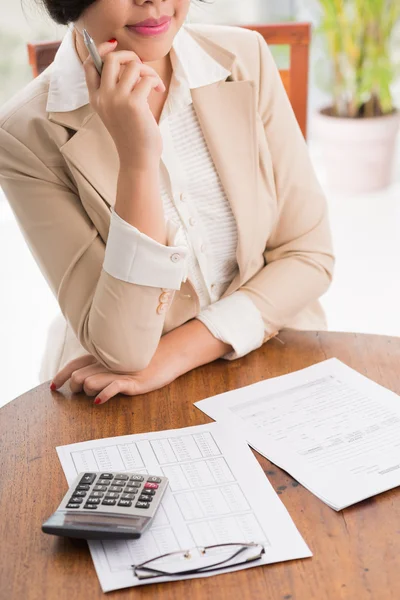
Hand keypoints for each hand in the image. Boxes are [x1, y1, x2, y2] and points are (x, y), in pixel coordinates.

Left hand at [50, 344, 180, 404]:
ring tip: (95, 396)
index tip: (54, 386)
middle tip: (80, 394)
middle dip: (73, 387)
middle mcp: (107, 363)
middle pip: (77, 376)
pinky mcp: (131, 381)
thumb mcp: (119, 362)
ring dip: (87, 392)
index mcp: (103, 356)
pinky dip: (102, 395)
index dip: (61, 376)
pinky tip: (100, 401)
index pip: (74, 364)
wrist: (168, 356)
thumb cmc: (143, 361)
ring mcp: (118, 372)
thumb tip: (84, 380)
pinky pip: (111, 387)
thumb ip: (102, 366)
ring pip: (88, 382)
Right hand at [83, 39, 165, 168]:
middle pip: (111, 58)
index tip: (114, 47)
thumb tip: (127, 63)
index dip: (101, 50)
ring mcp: (117, 100)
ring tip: (153, 84)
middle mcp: (103, 97)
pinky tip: (159, 91)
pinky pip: (146, 78)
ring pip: (132, 66)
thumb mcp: (115, 111)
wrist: (137, 159)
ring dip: (147, 71)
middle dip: (129, 55)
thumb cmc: (131, 135)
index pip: (89, 65)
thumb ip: (115, 90)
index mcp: (95, 98)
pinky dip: (155, 81)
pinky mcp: (134, 104)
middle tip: (140, 67)